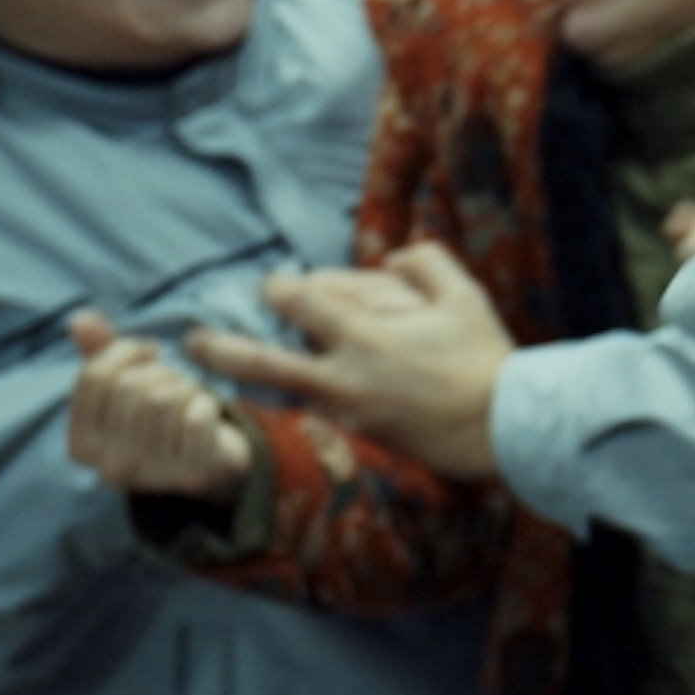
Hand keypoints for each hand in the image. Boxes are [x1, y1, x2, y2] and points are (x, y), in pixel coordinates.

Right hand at [64, 312, 251, 501]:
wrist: (212, 461)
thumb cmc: (162, 417)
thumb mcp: (126, 385)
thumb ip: (100, 353)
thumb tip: (79, 319)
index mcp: (82, 446)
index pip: (93, 376)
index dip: (126, 351)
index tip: (149, 355)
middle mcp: (110, 467)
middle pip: (129, 386)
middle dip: (159, 372)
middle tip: (173, 382)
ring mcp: (151, 476)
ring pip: (163, 399)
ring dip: (184, 386)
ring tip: (188, 397)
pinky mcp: (194, 475)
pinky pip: (196, 418)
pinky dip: (206, 403)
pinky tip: (208, 412)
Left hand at [180, 244, 514, 478]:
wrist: (502, 428)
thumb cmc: (485, 358)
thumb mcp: (464, 295)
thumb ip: (423, 262)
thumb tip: (389, 256)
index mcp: (368, 336)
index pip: (303, 302)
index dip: (281, 288)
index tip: (275, 286)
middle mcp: (345, 377)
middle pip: (265, 362)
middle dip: (223, 349)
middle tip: (192, 340)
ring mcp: (347, 413)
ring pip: (276, 397)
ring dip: (237, 385)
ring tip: (205, 376)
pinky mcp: (357, 438)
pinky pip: (305, 418)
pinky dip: (279, 408)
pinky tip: (258, 407)